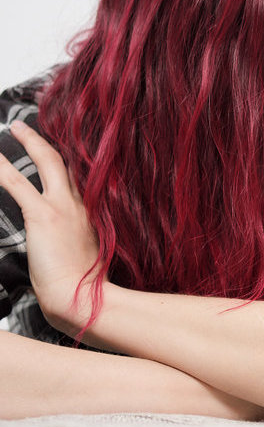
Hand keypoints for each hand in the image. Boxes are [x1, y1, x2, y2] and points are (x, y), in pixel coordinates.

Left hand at [0, 120, 100, 333]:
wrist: (83, 297)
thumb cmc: (84, 287)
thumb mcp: (87, 259)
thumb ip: (78, 243)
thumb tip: (65, 246)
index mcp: (91, 215)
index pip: (78, 181)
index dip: (66, 164)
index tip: (56, 152)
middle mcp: (81, 205)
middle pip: (64, 164)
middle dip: (44, 144)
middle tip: (25, 129)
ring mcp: (64, 207)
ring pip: (47, 163)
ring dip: (30, 143)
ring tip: (15, 129)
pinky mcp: (44, 215)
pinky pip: (18, 183)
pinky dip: (2, 169)